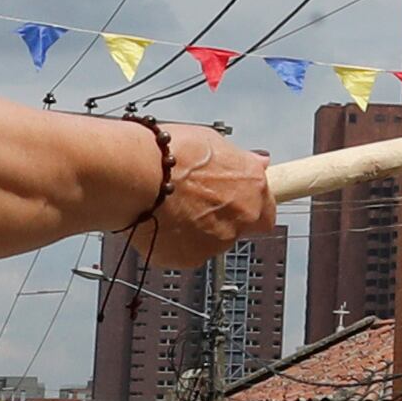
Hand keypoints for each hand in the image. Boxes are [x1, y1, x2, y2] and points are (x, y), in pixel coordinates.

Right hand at [127, 125, 273, 263]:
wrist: (134, 174)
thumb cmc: (169, 153)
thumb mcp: (212, 142)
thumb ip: (239, 161)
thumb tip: (259, 163)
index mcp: (252, 186)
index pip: (268, 210)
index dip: (250, 205)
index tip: (238, 201)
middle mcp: (241, 217)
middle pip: (239, 228)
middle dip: (223, 218)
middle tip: (196, 202)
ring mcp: (216, 242)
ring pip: (211, 241)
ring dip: (197, 229)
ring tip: (169, 207)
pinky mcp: (189, 258)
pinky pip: (184, 252)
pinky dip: (173, 241)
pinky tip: (157, 220)